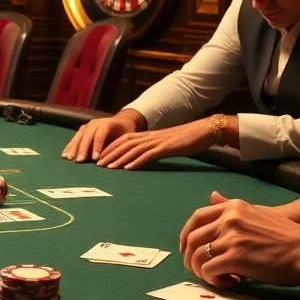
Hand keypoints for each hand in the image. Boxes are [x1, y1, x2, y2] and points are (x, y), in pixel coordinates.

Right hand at [61, 110, 141, 162]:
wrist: (121, 121)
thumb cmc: (126, 132)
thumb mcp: (127, 137)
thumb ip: (120, 146)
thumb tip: (113, 159)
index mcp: (107, 123)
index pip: (100, 135)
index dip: (97, 147)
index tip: (94, 159)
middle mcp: (96, 122)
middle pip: (87, 136)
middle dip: (82, 149)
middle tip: (79, 161)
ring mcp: (88, 125)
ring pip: (79, 136)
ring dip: (74, 148)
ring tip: (69, 158)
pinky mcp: (83, 129)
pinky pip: (75, 138)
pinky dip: (70, 146)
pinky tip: (65, 154)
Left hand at [96, 118, 213, 168]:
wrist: (203, 131)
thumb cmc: (185, 139)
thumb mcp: (165, 143)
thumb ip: (153, 149)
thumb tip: (143, 157)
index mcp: (148, 135)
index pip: (124, 140)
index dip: (110, 147)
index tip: (99, 156)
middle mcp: (149, 137)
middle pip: (124, 144)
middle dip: (109, 153)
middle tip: (97, 164)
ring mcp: (157, 142)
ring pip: (133, 149)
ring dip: (119, 158)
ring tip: (108, 168)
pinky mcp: (166, 148)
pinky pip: (148, 155)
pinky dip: (137, 161)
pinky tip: (128, 168)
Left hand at [179, 191, 299, 288]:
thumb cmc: (286, 235)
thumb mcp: (256, 212)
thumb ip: (231, 208)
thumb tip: (212, 196)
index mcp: (233, 207)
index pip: (196, 218)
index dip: (186, 235)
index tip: (187, 249)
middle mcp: (229, 219)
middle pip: (192, 239)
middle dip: (190, 258)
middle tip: (198, 270)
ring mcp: (231, 238)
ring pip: (197, 257)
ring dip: (202, 272)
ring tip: (216, 278)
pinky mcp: (236, 258)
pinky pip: (209, 271)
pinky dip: (213, 280)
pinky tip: (229, 282)